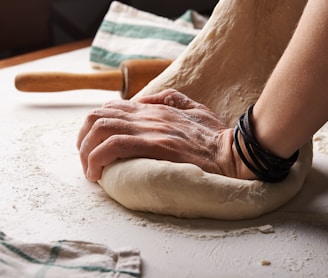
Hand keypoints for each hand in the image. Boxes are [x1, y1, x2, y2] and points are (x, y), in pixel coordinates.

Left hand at [77, 89, 255, 181]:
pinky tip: (98, 174)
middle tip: (87, 160)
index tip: (94, 147)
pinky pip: (114, 146)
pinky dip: (98, 158)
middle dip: (83, 139)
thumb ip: (170, 98)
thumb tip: (146, 99)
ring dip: (87, 151)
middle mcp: (148, 115)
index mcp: (154, 108)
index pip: (110, 108)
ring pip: (101, 129)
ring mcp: (151, 129)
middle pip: (98, 117)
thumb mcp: (194, 108)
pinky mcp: (155, 145)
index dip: (95, 126)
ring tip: (90, 170)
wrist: (232, 152)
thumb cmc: (214, 136)